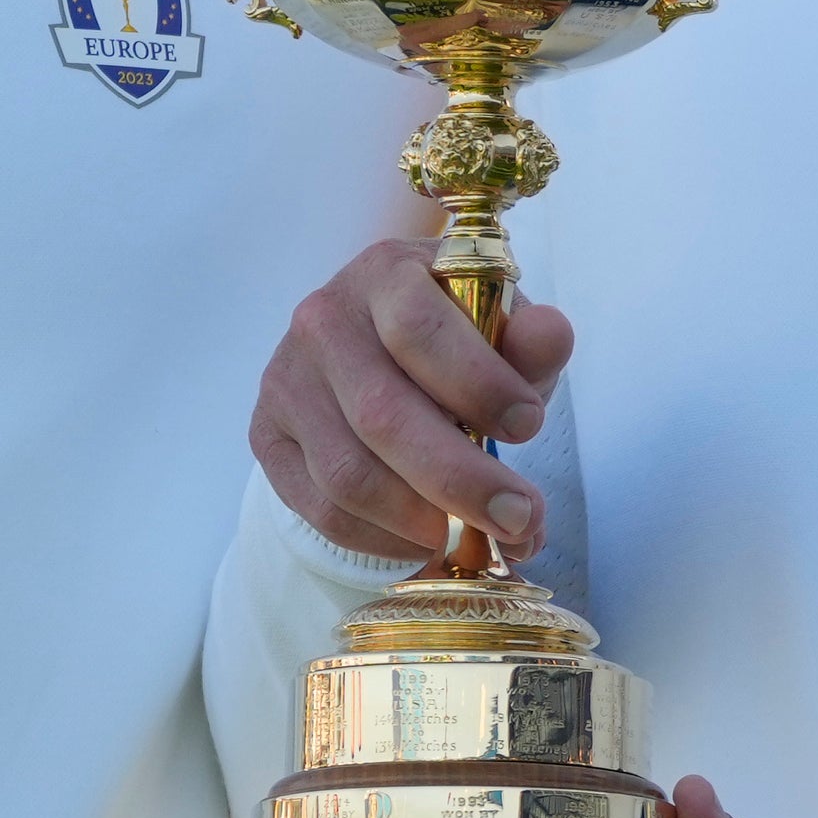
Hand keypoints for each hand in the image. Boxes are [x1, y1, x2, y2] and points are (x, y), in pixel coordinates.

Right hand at [247, 238, 576, 567]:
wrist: (375, 344)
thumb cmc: (452, 337)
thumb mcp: (499, 324)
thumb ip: (530, 335)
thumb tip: (550, 339)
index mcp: (386, 275)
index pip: (419, 329)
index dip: (477, 383)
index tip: (530, 425)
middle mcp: (323, 321)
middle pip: (382, 415)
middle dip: (461, 478)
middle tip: (518, 517)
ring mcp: (287, 381)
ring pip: (349, 474)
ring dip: (421, 520)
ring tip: (478, 536)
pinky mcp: (268, 436)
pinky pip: (320, 507)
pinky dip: (380, 539)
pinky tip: (426, 542)